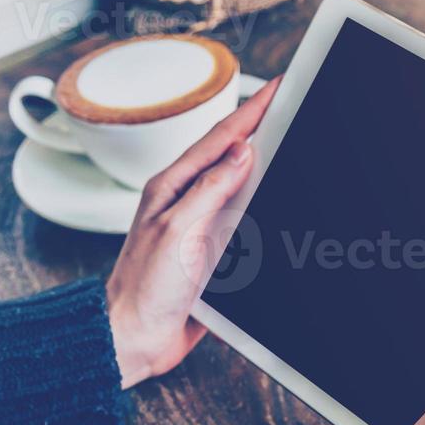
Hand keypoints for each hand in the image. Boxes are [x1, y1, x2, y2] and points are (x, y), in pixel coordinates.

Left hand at [106, 76, 281, 387]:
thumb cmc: (143, 288)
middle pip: (234, 154)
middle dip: (262, 126)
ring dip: (265, 162)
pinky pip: (246, 220)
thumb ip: (210, 189)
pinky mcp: (214, 251)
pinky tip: (277, 199)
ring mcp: (201, 225)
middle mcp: (188, 201)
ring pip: (242, 185)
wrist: (134, 337)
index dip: (254, 110)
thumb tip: (242, 152)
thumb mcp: (177, 230)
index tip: (278, 87)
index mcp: (174, 186)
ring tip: (288, 137)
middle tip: (289, 102)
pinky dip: (264, 205)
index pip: (222, 138)